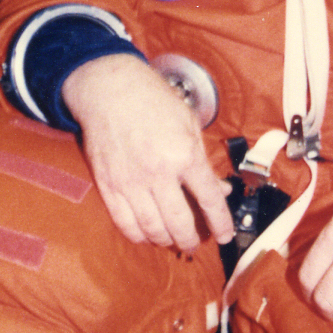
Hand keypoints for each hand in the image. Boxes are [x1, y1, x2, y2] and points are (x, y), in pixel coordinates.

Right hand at [61, 53, 233, 251]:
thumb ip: (204, 161)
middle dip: (191, 240)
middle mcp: (159, 173)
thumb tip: (219, 190)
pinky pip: (125, 222)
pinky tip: (147, 234)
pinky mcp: (108, 185)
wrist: (110, 89)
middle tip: (195, 243)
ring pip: (152, 229)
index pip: (210, 200)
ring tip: (173, 240)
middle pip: (180, 223)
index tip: (224, 235)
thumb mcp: (190, 124)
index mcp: (184, 154)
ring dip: (166, 240)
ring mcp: (131, 181)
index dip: (221, 224)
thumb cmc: (153, 101)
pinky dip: (138, 235)